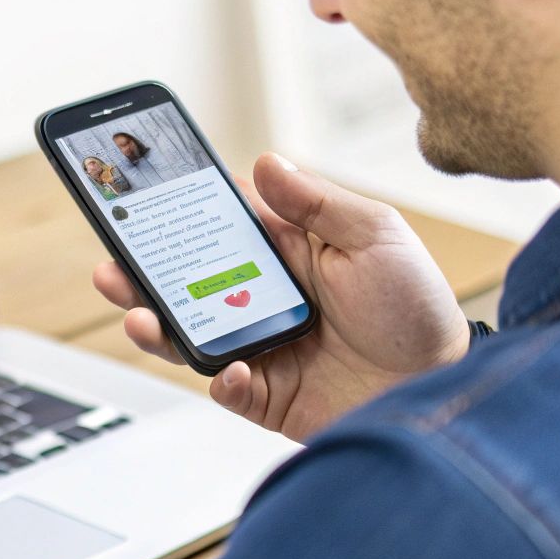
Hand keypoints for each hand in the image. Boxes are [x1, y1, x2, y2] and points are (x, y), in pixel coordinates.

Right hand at [93, 153, 469, 441]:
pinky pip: (225, 387)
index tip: (142, 198)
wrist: (446, 390)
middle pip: (188, 283)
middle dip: (143, 272)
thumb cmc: (418, 310)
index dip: (181, 214)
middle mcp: (265, 300)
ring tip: (136, 313)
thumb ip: (316, 202)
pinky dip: (219, 378)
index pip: (220, 228)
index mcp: (288, 254)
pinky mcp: (267, 396)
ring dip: (156, 324)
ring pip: (190, 335)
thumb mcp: (376, 236)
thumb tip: (264, 162)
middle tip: (113, 260)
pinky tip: (227, 368)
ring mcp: (261, 349)